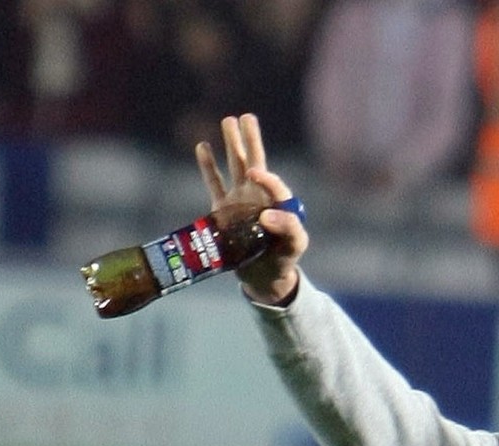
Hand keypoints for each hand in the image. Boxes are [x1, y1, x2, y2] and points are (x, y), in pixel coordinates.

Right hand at [195, 112, 307, 305]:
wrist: (265, 276)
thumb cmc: (284, 258)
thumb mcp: (295, 245)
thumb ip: (288, 228)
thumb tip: (265, 215)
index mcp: (278, 202)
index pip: (273, 183)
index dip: (266, 177)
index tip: (257, 174)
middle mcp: (258, 196)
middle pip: (254, 162)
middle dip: (250, 140)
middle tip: (246, 117)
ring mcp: (239, 200)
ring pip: (234, 166)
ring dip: (231, 144)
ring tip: (228, 120)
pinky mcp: (223, 210)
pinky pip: (214, 183)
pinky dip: (208, 166)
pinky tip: (203, 146)